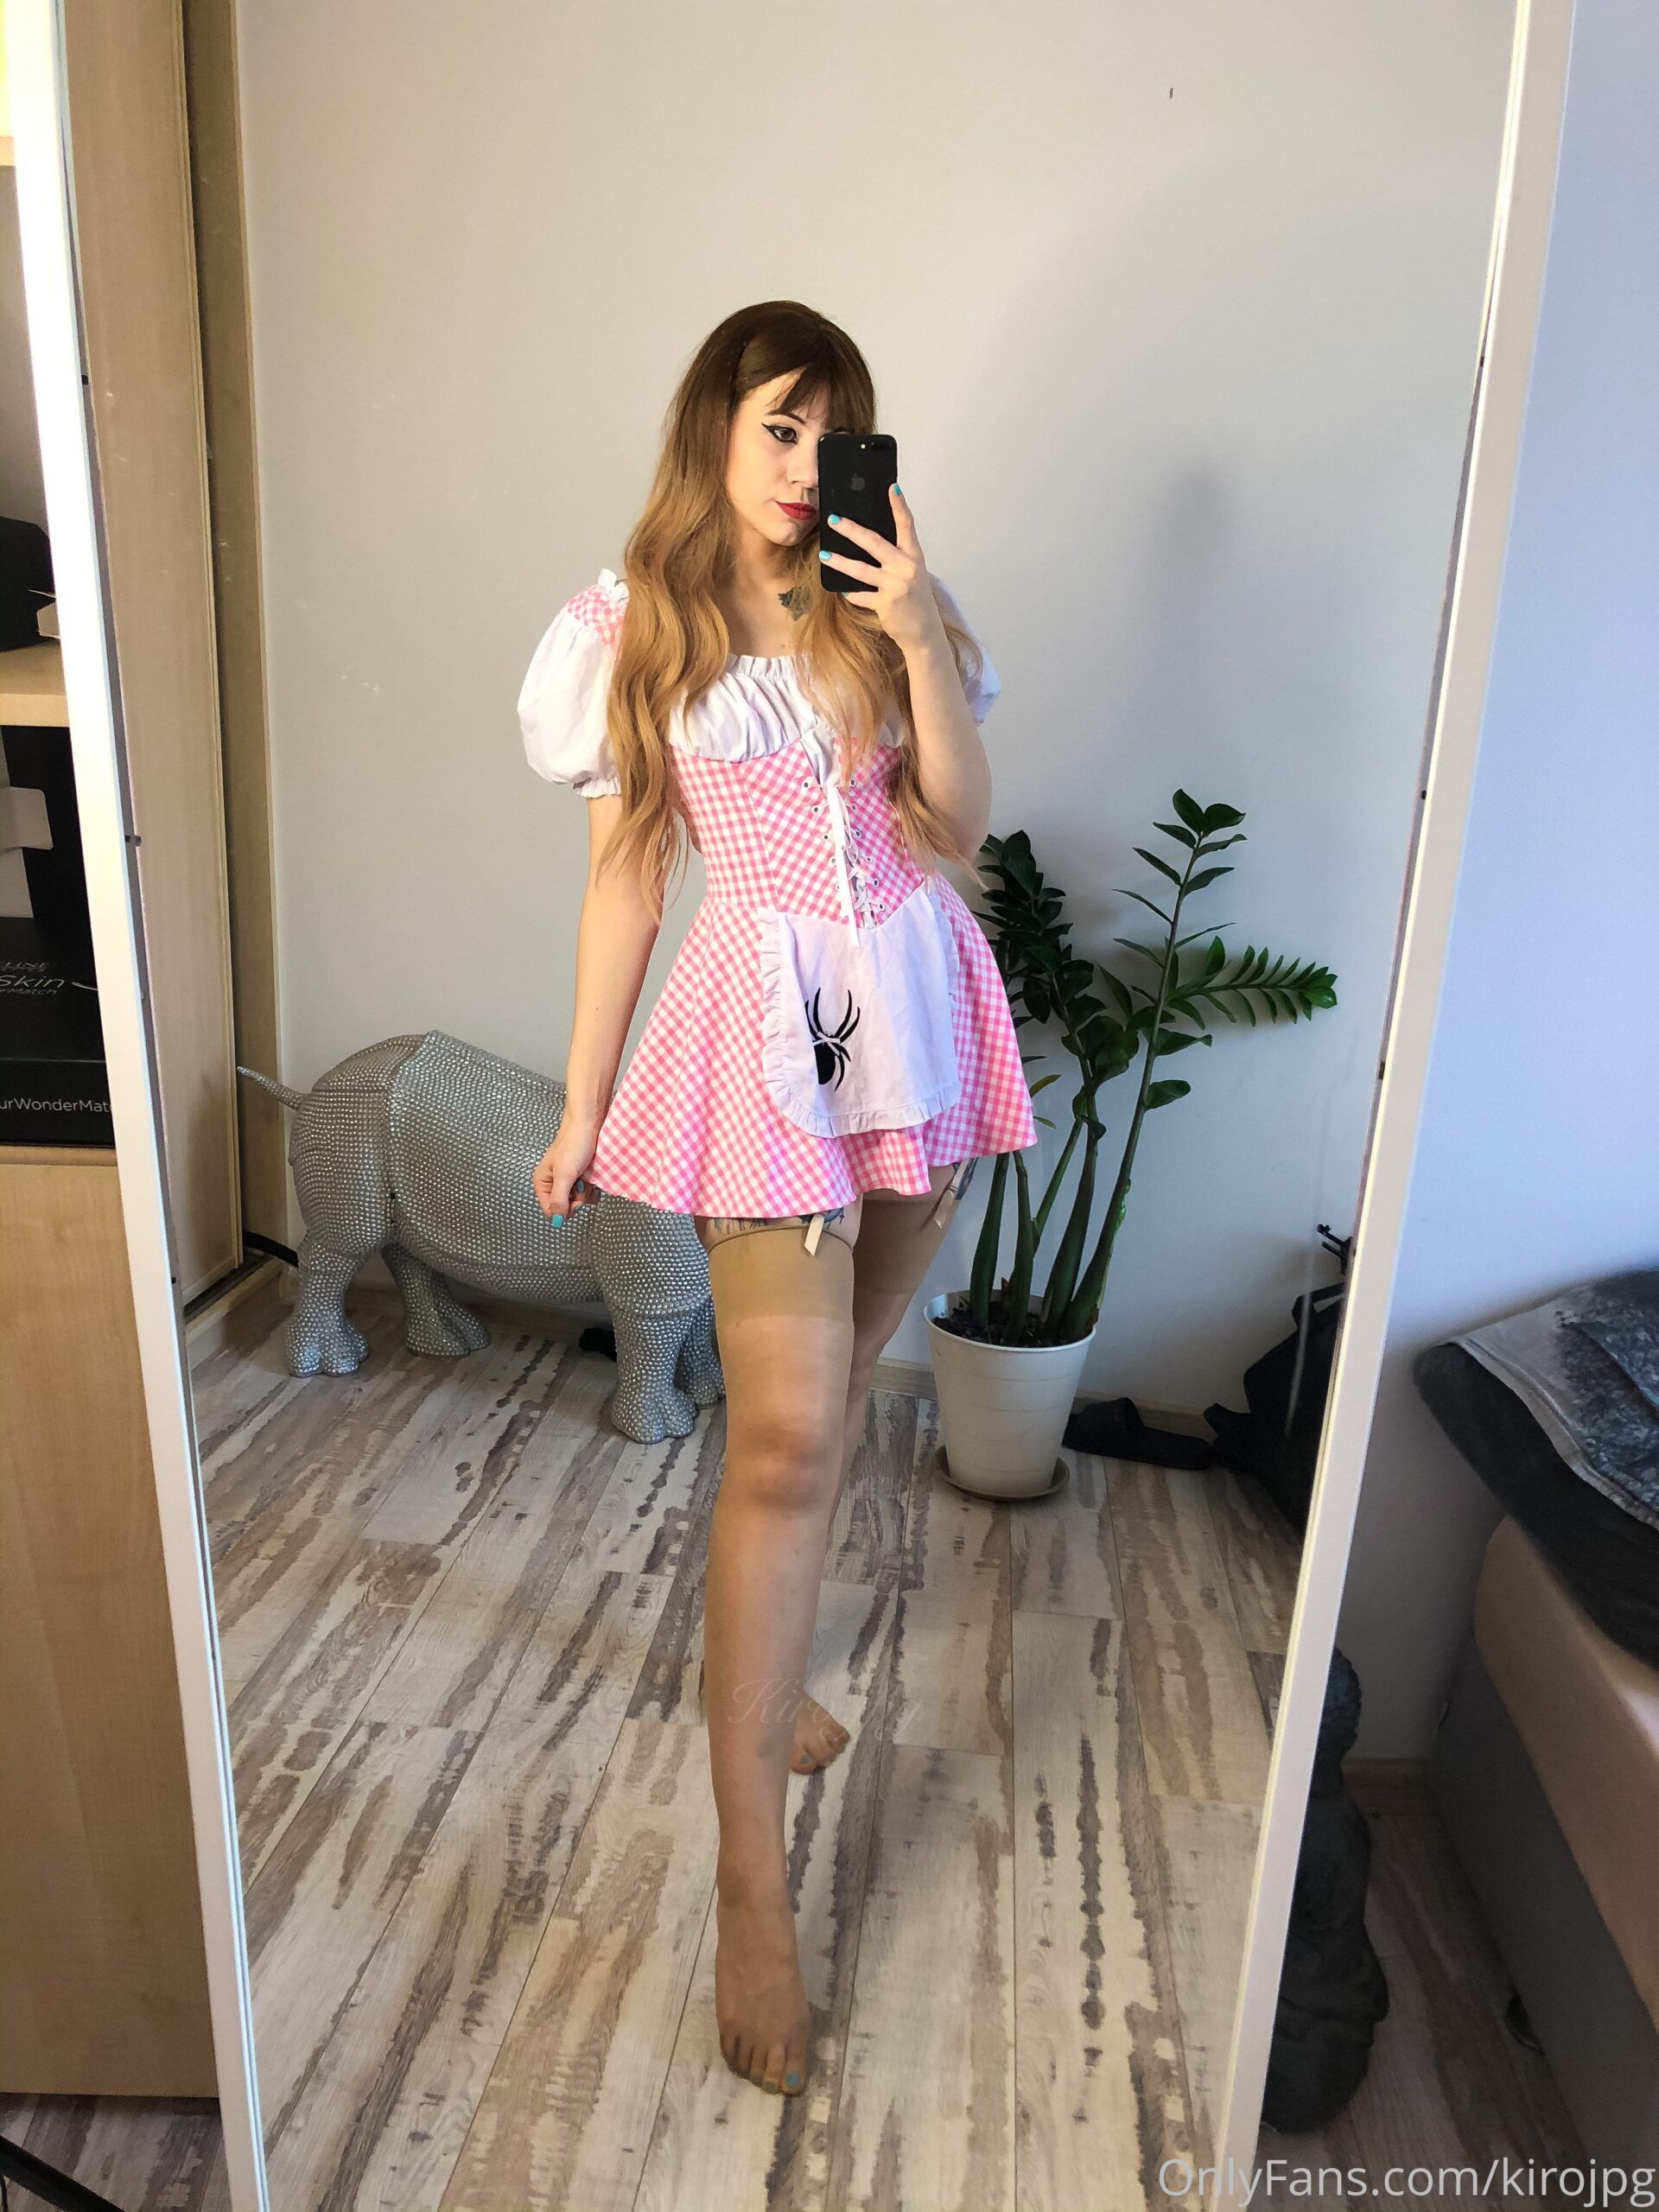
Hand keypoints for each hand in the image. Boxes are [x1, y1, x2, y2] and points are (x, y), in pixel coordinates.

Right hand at [533, 1124, 601, 1220]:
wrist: (589, 1124)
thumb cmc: (574, 1144)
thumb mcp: (564, 1175)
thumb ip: (559, 1199)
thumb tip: (557, 1221)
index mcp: (542, 1182)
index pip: (551, 1211)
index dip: (564, 1209)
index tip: (572, 1195)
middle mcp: (554, 1183)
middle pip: (566, 1208)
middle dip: (577, 1198)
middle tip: (580, 1182)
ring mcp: (569, 1180)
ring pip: (579, 1201)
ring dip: (586, 1192)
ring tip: (586, 1175)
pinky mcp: (581, 1176)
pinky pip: (588, 1193)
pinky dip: (593, 1187)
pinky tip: (592, 1175)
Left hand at [818, 485, 945, 658]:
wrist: (924, 632)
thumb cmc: (915, 599)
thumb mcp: (911, 573)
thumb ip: (895, 557)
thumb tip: (869, 540)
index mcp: (914, 556)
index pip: (907, 526)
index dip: (899, 506)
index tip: (891, 488)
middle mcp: (906, 568)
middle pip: (874, 543)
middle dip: (851, 530)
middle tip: (833, 520)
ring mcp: (895, 586)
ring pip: (861, 570)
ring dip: (840, 562)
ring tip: (824, 555)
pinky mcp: (885, 604)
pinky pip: (860, 596)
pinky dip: (851, 594)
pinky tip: (843, 591)